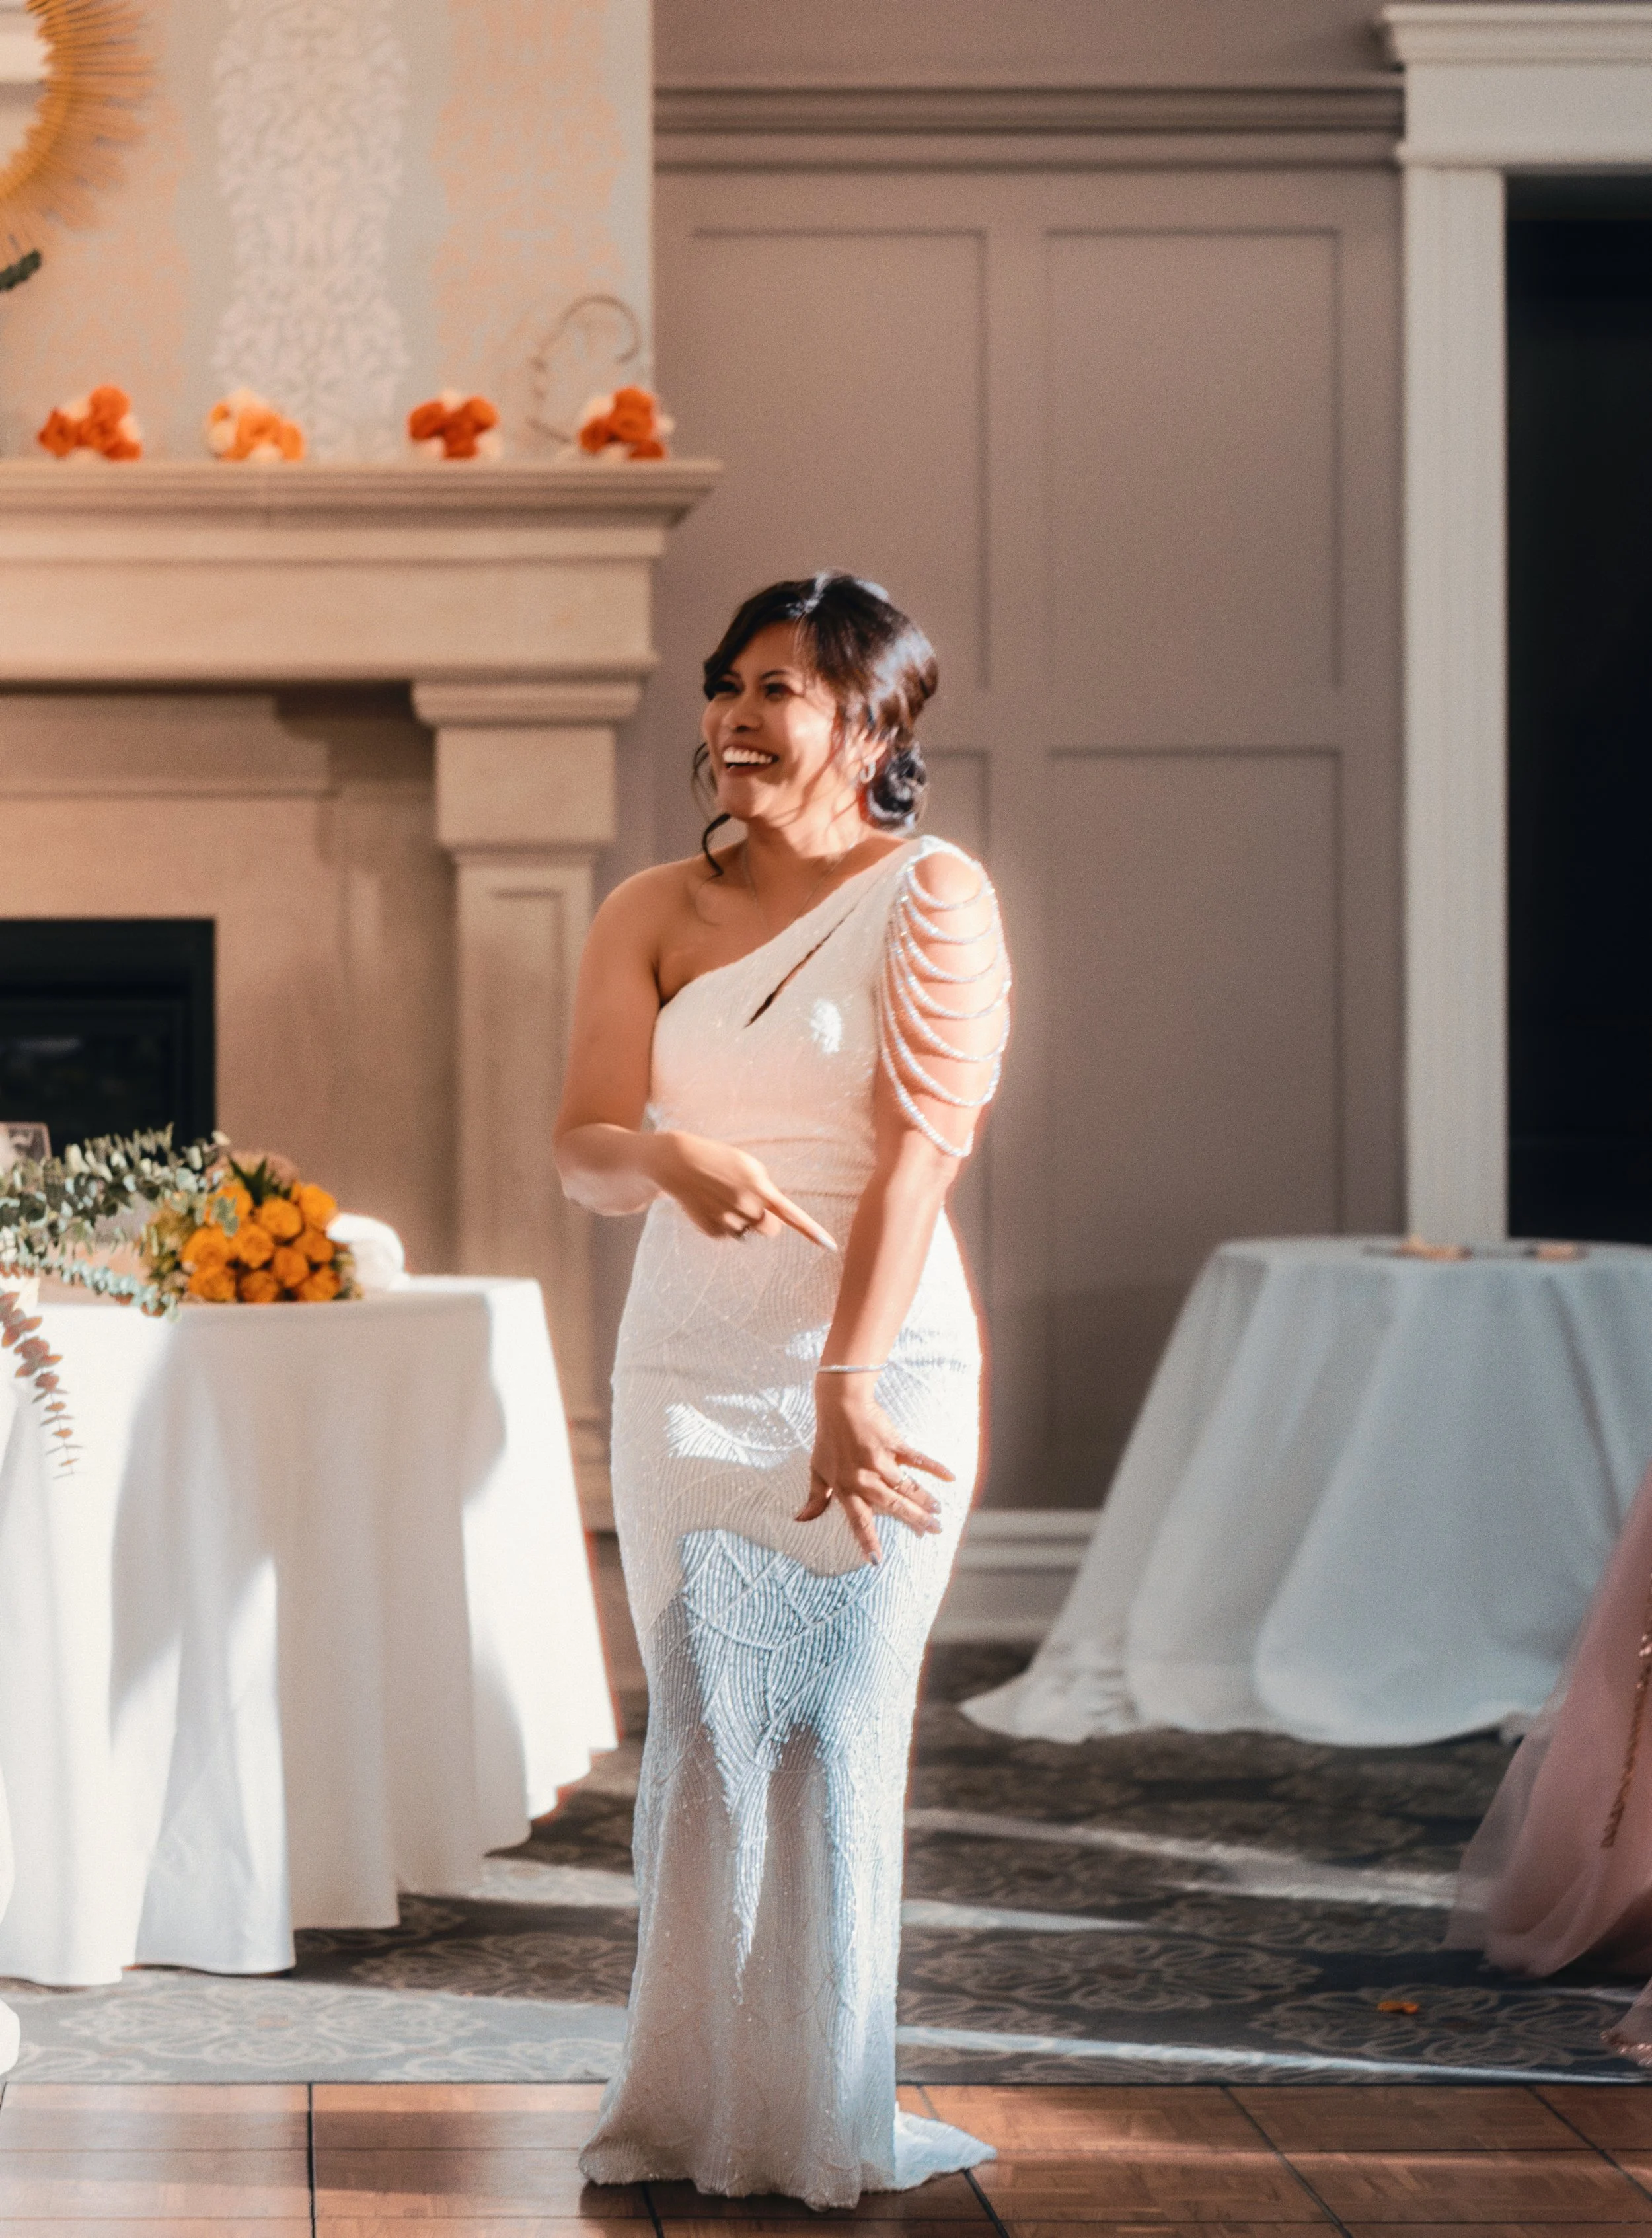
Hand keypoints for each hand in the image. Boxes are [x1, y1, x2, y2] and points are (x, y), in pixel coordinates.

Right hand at [648, 1131, 836, 1248]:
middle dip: (764, 1221)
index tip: (830, 1246)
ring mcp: (729, 1221)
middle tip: (748, 1204)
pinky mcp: (713, 1231)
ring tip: (722, 1200)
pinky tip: (710, 1205)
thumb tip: (769, 1214)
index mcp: (759, 1186)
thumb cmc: (719, 1161)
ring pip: (747, 1232)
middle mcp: (747, 1206)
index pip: (791, 1214)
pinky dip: (722, 1223)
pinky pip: (728, 1233)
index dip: (812, 1231)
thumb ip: (764, 1188)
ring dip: (741, 1221)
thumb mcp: (747, 1166)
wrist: (679, 1163)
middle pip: (771, 1230)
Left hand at [796, 1378, 951, 1563]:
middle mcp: (864, 1479)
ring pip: (906, 1486)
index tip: (877, 1561)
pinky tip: (949, 1477)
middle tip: (932, 1532)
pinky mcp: (893, 1444)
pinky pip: (916, 1458)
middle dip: (914, 1520)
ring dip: (924, 1500)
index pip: (858, 1521)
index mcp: (845, 1488)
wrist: (840, 1405)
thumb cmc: (828, 1438)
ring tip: (939, 1512)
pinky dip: (934, 1467)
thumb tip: (801, 1519)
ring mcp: (880, 1461)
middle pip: (892, 1506)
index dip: (867, 1541)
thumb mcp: (817, 1470)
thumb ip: (815, 1497)